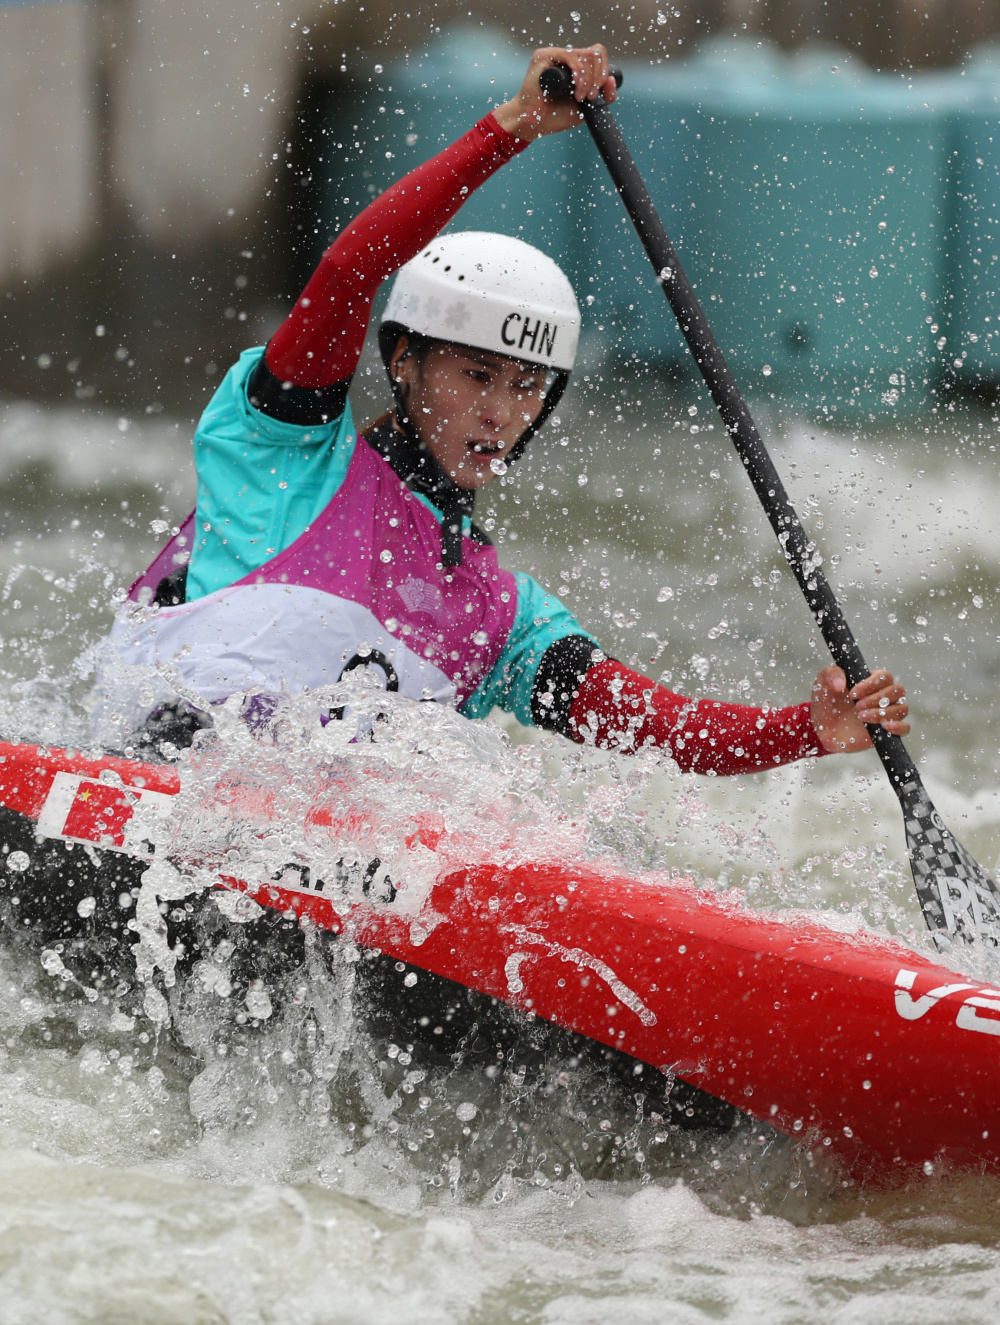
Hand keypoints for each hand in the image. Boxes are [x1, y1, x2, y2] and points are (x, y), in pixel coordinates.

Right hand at [492, 44, 615, 142]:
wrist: (533, 124)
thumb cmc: (555, 117)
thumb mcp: (586, 108)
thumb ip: (602, 97)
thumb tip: (612, 79)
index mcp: (576, 66)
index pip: (597, 55)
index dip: (603, 71)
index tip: (598, 94)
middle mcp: (566, 57)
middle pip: (594, 53)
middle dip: (598, 77)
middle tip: (590, 97)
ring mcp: (555, 55)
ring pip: (585, 54)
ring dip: (588, 78)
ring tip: (580, 97)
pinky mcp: (544, 56)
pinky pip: (570, 55)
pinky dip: (579, 73)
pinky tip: (576, 88)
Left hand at [811, 666, 909, 753]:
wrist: (822, 728)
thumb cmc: (825, 703)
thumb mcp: (822, 684)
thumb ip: (830, 674)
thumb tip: (840, 682)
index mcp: (872, 681)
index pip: (885, 676)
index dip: (871, 684)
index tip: (852, 693)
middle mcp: (883, 695)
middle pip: (897, 691)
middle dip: (876, 698)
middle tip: (857, 706)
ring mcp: (887, 713)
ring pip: (901, 708)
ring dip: (883, 712)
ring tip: (862, 717)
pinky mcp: (887, 731)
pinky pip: (905, 728)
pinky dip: (899, 727)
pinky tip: (885, 726)